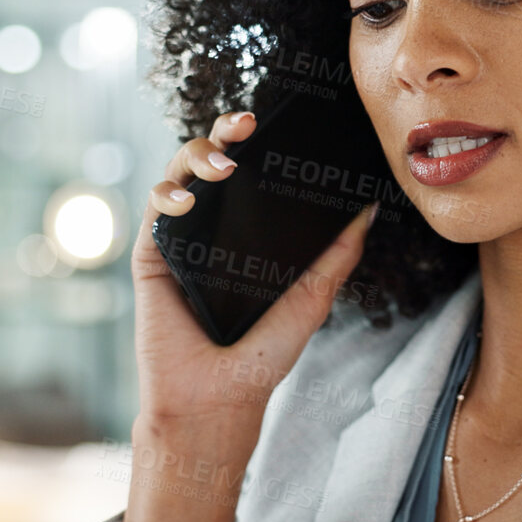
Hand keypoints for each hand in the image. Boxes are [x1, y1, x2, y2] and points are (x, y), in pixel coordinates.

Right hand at [131, 110, 377, 429]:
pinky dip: (169, 194)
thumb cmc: (262, 357)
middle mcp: (213, 230)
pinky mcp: (152, 256)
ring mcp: (181, 240)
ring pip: (177, 174)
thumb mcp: (311, 299)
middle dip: (223, 131)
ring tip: (224, 165)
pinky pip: (154, 209)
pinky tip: (188, 201)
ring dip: (195, 154)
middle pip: (211, 161)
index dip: (256, 143)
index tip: (274, 123)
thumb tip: (368, 210)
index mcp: (248, 235)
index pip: (251, 175)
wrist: (217, 398)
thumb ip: (337, 255)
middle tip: (246, 122)